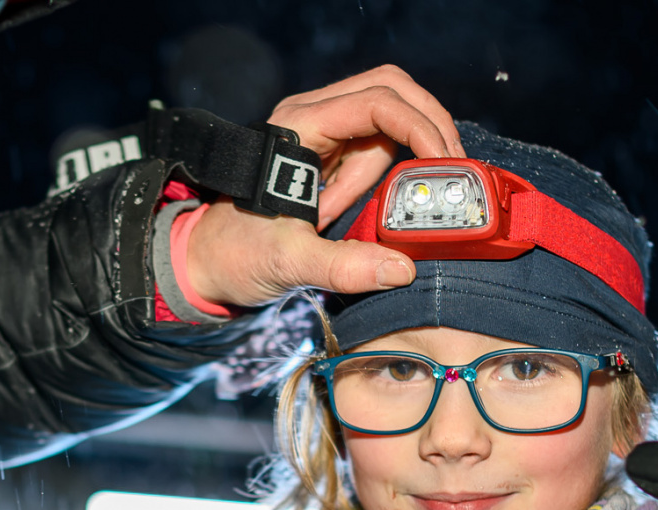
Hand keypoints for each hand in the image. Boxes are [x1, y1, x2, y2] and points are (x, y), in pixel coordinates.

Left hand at [184, 65, 465, 308]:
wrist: (208, 264)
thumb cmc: (235, 255)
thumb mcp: (288, 263)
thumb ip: (343, 265)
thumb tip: (401, 269)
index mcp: (299, 125)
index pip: (376, 101)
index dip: (419, 126)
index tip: (445, 164)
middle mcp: (314, 118)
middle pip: (392, 91)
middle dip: (427, 128)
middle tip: (450, 170)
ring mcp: (324, 135)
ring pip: (388, 126)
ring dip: (391, 170)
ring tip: (346, 216)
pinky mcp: (332, 157)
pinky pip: (378, 152)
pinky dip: (388, 178)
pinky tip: (365, 211)